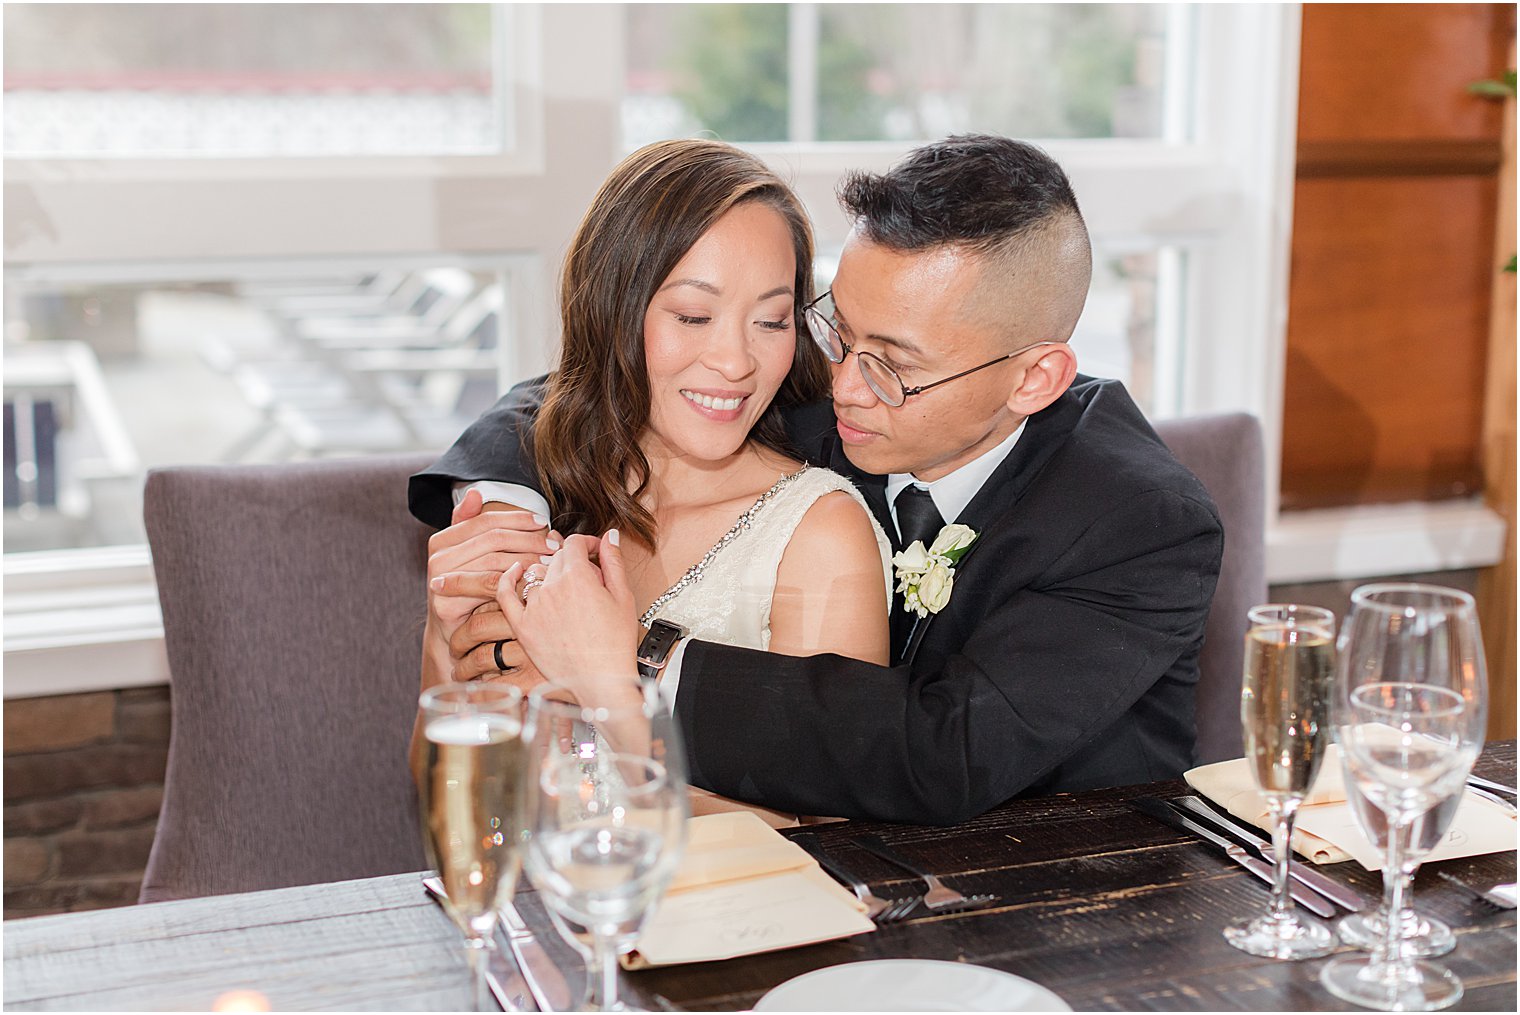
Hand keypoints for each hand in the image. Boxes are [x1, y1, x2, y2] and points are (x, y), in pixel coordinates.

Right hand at [425, 490, 560, 639]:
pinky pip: (492, 585)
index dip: (517, 519)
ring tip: (551, 561)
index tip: (543, 521)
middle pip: (494, 538)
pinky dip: (517, 580)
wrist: (457, 635)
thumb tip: (476, 493)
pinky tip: (536, 580)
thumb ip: (474, 526)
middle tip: (554, 544)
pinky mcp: (447, 603)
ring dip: (528, 559)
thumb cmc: (473, 592)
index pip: (486, 521)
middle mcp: (437, 556)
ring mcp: (439, 580)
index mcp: (441, 539)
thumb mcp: (473, 556)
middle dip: (528, 539)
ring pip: (496, 560)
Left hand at [498, 530, 641, 695]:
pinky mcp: (522, 627)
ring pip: (535, 575)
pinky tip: (513, 571)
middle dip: (572, 561)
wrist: (601, 680)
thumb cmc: (616, 644)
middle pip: (556, 558)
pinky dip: (506, 579)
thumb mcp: (623, 597)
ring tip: (564, 588)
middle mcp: (551, 588)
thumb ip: (614, 562)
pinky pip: (505, 595)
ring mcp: (534, 608)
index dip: (586, 543)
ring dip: (549, 574)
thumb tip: (609, 536)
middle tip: (588, 578)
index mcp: (578, 577)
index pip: (574, 543)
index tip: (594, 551)